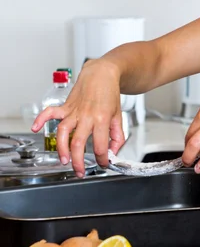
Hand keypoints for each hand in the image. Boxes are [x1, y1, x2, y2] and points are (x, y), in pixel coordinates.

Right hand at [31, 60, 125, 176]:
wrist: (102, 74)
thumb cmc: (110, 94)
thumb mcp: (118, 116)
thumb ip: (117, 135)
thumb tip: (115, 151)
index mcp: (102, 119)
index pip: (100, 145)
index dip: (103, 158)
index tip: (103, 164)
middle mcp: (86, 116)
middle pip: (78, 143)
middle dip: (79, 161)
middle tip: (80, 172)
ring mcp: (74, 111)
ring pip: (63, 132)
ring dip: (61, 148)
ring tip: (63, 160)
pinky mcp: (65, 106)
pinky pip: (50, 112)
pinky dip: (40, 119)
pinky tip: (34, 128)